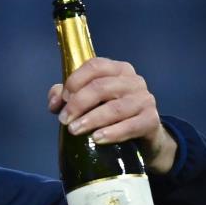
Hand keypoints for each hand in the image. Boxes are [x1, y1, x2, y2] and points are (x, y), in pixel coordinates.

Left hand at [48, 57, 177, 173]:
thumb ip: (67, 96)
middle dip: (78, 103)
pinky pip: (131, 126)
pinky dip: (112, 132)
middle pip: (101, 86)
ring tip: (74, 130)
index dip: (74, 81)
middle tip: (64, 120)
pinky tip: (97, 138)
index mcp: (118, 69)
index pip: (95, 66)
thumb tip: (54, 101)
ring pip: (115, 108)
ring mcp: (145, 100)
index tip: (62, 99)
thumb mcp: (89, 101)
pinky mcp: (151, 120)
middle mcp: (134, 81)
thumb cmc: (110, 113)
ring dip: (91, 119)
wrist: (141, 135)